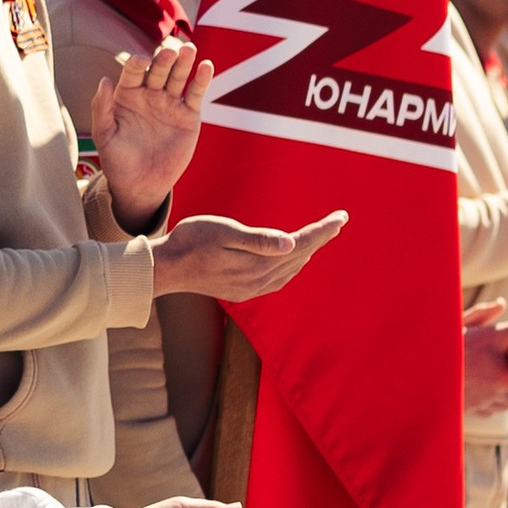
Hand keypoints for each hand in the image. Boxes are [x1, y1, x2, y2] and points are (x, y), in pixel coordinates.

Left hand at [88, 39, 212, 226]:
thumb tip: (104, 80)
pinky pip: (195, 94)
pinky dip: (202, 80)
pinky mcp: (188, 115)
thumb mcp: (104, 136)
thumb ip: (102, 108)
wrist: (140, 185)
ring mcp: (170, 103)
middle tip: (169, 52)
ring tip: (188, 49)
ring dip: (184, 63)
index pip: (133, 72)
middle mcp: (149, 94)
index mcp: (127, 94)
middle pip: (158, 70)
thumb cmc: (117, 161)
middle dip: (164, 60)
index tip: (141, 61)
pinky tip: (206, 66)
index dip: (137, 64)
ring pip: (178, 77)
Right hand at [151, 208, 347, 302]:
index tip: (341, 216)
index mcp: (257, 263)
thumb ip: (259, 240)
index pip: (301, 244)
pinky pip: (278, 280)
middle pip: (300, 257)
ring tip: (323, 237)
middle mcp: (258, 280)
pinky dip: (292, 267)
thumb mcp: (224, 231)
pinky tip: (293, 260)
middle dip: (321, 238)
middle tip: (339, 221)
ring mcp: (251, 288)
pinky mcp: (242, 291)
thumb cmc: (190, 241)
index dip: (323, 231)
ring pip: (291, 270)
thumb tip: (292, 244)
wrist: (166, 268)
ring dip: (309, 253)